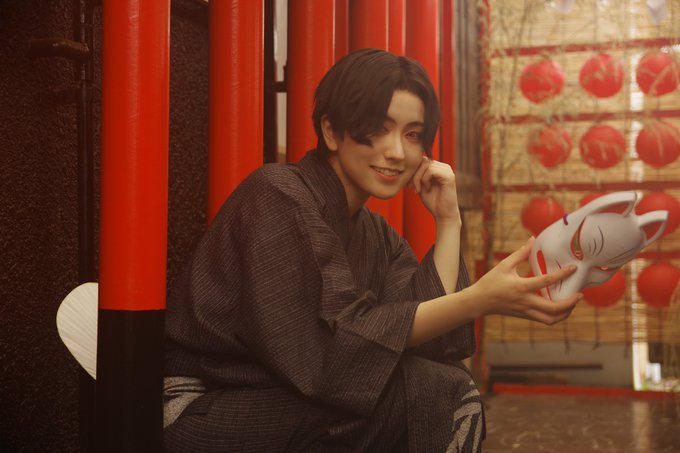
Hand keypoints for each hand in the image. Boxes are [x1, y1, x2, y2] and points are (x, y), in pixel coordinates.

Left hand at [410, 156, 460, 224]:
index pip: (421, 160)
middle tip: (411, 187)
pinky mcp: (449, 176)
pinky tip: (427, 189)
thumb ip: (416, 175)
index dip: (412, 171)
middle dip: (414, 174)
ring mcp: (447, 170)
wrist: (444, 215)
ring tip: (418, 189)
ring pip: (426, 164)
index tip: (409, 185)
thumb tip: (406, 166)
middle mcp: (444, 167)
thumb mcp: (421, 186)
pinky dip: (425, 180)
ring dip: (417, 178)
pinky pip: (431, 170)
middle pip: (423, 160)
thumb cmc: (433, 202)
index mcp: (438, 168)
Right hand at [465, 238, 581, 324]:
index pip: (546, 281)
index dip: (562, 275)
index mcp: (521, 287)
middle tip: (580, 294)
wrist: (479, 302)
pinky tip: (559, 307)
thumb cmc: (490, 282)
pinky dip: (555, 315)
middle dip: (570, 303)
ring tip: (572, 303)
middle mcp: (525, 301)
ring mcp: (525, 311)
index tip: (573, 269)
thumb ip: (521, 253)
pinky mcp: (525, 316)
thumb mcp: (504, 265)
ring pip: (551, 319)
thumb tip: (532, 240)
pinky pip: (544, 320)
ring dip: (565, 313)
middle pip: (553, 309)